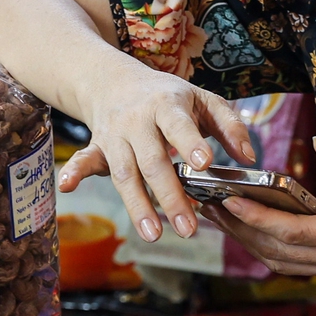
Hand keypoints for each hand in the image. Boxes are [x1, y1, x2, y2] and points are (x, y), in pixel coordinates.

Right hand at [59, 67, 256, 242]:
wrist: (114, 80)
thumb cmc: (168, 96)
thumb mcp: (203, 99)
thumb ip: (230, 126)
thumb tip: (249, 158)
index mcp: (167, 105)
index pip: (179, 125)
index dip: (190, 143)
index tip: (204, 164)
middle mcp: (137, 121)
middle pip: (153, 161)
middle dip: (170, 195)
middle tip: (189, 227)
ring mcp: (114, 135)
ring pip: (124, 173)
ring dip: (137, 205)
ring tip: (154, 235)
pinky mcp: (97, 147)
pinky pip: (85, 160)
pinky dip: (74, 172)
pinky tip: (66, 186)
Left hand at [202, 135, 315, 287]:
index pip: (292, 230)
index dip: (257, 216)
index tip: (230, 199)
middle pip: (274, 251)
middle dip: (239, 229)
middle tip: (208, 204)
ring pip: (279, 261)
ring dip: (247, 240)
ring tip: (220, 216)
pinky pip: (292, 263)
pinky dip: (266, 247)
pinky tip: (251, 228)